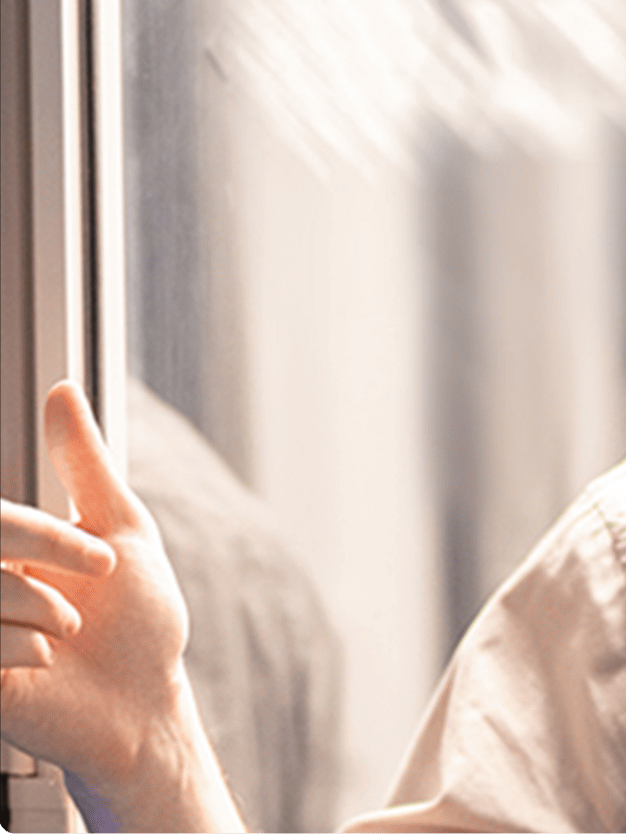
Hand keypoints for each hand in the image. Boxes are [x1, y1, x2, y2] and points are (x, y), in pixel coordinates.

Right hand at [0, 382, 242, 832]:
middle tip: (84, 608)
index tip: (105, 566)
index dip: (51, 538)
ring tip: (67, 639)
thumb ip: (83, 461)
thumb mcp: (120, 528)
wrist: (144, 703)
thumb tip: (63, 390)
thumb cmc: (138, 620)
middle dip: (44, 575)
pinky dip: (21, 650)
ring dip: (37, 614)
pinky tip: (44, 667)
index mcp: (3, 548)